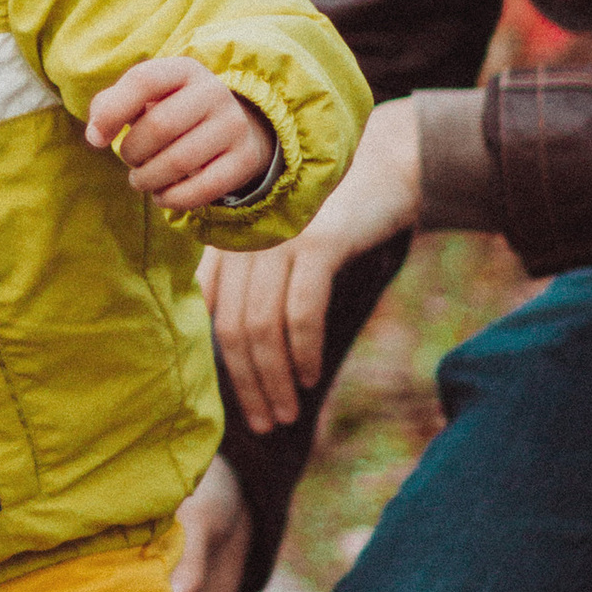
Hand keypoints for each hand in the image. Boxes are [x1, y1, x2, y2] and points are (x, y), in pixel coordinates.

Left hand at [85, 56, 276, 209]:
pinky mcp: (245, 159)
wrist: (234, 127)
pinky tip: (162, 195)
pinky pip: (203, 188)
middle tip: (130, 160)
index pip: (143, 80)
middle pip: (159, 125)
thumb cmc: (172, 111)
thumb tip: (95, 136)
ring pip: (179, 161)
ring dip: (148, 179)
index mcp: (183, 69)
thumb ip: (110, 106)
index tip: (97, 139)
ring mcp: (233, 125)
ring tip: (141, 180)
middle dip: (133, 152)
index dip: (112, 112)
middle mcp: (213, 91)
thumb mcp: (145, 99)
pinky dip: (172, 199)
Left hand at [197, 93, 421, 434]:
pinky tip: (310, 378)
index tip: (236, 403)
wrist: (385, 165)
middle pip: (231, 328)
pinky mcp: (316, 244)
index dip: (219, 364)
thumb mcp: (283, 243)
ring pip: (261, 327)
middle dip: (246, 385)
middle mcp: (243, 238)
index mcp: (227, 239)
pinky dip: (303, 353)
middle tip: (264, 425)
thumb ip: (253, 280)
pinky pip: (301, 313)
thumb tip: (235, 350)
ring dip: (274, 380)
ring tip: (287, 415)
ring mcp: (277, 240)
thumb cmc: (332, 213)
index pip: (206, 313)